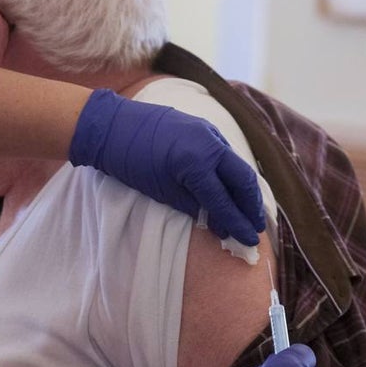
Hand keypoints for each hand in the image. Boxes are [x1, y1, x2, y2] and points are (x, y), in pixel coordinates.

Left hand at [69, 89, 264, 245]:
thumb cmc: (130, 162)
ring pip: (237, 166)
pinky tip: (233, 189)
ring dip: (246, 191)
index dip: (236, 223)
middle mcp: (209, 144)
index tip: (247, 241)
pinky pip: (226, 154)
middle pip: (242, 180)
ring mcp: (209, 132)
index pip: (223, 200)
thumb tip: (219, 223)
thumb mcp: (162, 191)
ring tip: (249, 213)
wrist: (111, 125)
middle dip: (251, 206)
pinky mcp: (204, 127)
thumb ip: (194, 206)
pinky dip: (233, 174)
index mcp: (196, 163)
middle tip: (254, 228)